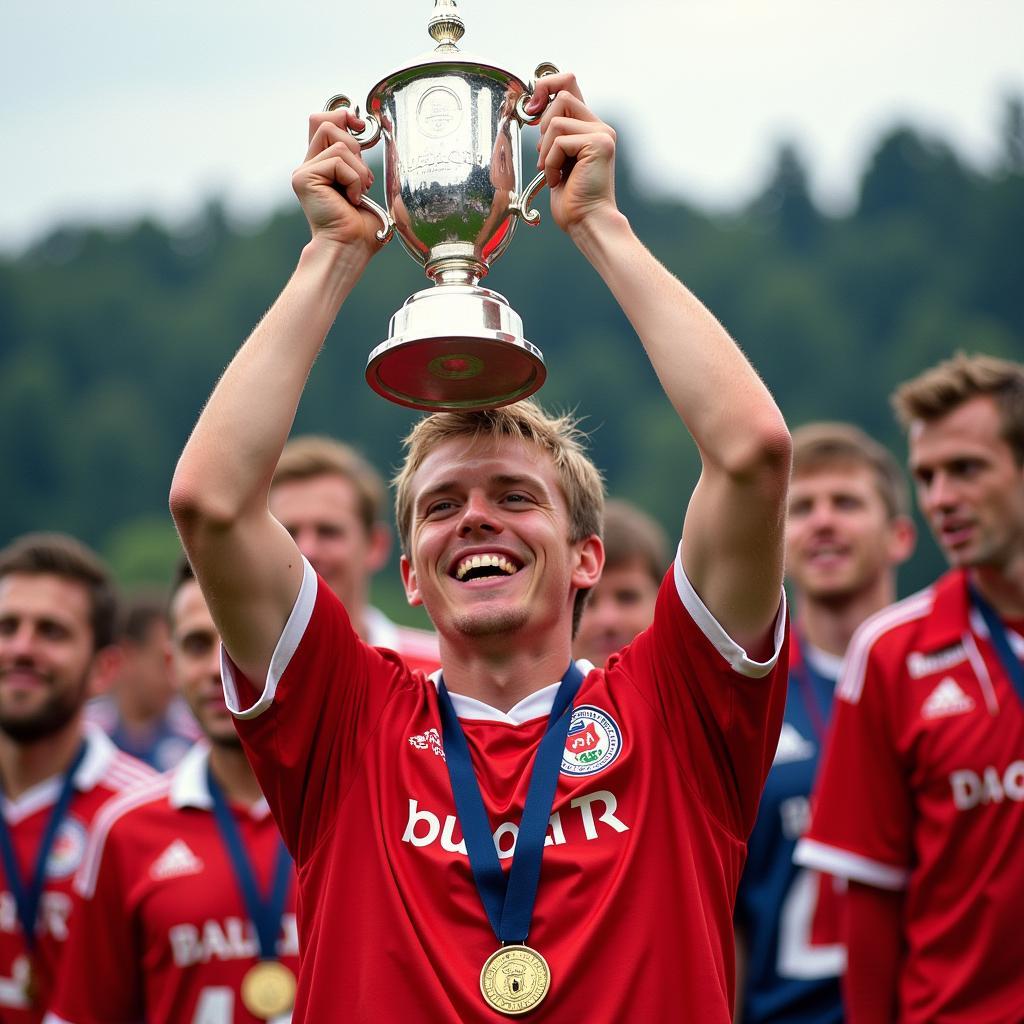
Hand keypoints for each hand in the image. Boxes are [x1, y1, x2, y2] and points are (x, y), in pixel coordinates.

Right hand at [292, 110, 384, 256]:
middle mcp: (309, 166)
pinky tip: (351, 200)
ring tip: (358, 193)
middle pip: (324, 122)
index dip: (342, 115)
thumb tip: (364, 130)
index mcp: (322, 166)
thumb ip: (358, 159)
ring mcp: (303, 171)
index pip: (323, 122)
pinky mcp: (303, 178)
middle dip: (353, 144)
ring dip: (358, 169)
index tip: (360, 127)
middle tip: (362, 176)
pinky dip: (354, 180)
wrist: (350, 249)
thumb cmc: (361, 228)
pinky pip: (338, 161)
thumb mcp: (364, 184)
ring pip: (337, 142)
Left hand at [525, 73, 617, 234]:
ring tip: (553, 172)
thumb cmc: (572, 199)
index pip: (569, 83)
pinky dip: (550, 163)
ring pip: (556, 121)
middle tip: (544, 157)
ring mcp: (602, 134)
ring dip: (546, 151)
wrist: (587, 222)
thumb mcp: (557, 158)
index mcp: (590, 127)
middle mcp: (599, 127)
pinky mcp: (599, 144)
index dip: (546, 85)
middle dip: (543, 126)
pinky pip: (559, 141)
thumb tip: (535, 107)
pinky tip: (557, 180)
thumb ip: (553, 133)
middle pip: (562, 96)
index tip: (531, 106)